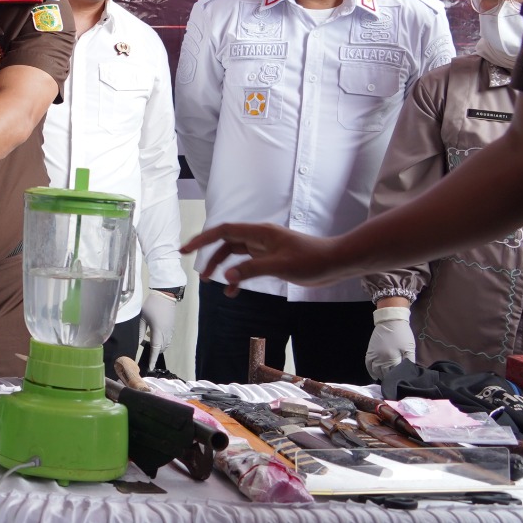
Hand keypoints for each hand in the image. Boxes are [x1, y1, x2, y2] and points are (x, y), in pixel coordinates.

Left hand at [139, 291, 176, 370]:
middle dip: (155, 354)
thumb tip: (137, 343)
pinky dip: (162, 342)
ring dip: (159, 348)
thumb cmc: (151, 306)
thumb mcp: (142, 318)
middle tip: (146, 355)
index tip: (150, 367)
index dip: (153, 359)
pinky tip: (154, 337)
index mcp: (157, 331)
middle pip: (162, 348)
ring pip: (166, 344)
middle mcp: (165, 333)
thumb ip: (140, 331)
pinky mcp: (171, 327)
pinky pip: (168, 339)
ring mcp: (170, 330)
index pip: (155, 349)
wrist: (165, 296)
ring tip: (149, 345)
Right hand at [181, 222, 349, 296]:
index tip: (187, 249)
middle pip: (226, 243)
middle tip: (198, 273)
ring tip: (211, 282)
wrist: (336, 262)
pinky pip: (247, 265)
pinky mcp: (271, 259)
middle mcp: (259, 238)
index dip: (203, 239)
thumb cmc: (313, 260)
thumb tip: (227, 276)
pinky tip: (233, 290)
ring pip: (235, 255)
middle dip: (209, 256)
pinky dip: (238, 276)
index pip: (224, 232)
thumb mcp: (280, 266)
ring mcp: (265, 249)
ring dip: (222, 267)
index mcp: (260, 233)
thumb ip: (252, 270)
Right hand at [365, 307, 416, 379]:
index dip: (396, 378)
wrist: (390, 321)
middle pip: (383, 374)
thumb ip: (409, 361)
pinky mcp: (370, 351)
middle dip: (389, 378)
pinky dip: (370, 370)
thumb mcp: (410, 348)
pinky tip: (374, 374)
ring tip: (385, 379)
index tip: (400, 381)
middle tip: (394, 381)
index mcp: (391, 358)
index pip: (393, 374)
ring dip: (379, 376)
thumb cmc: (402, 334)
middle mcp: (380, 359)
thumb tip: (408, 371)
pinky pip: (367, 364)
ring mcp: (374, 355)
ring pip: (374, 370)